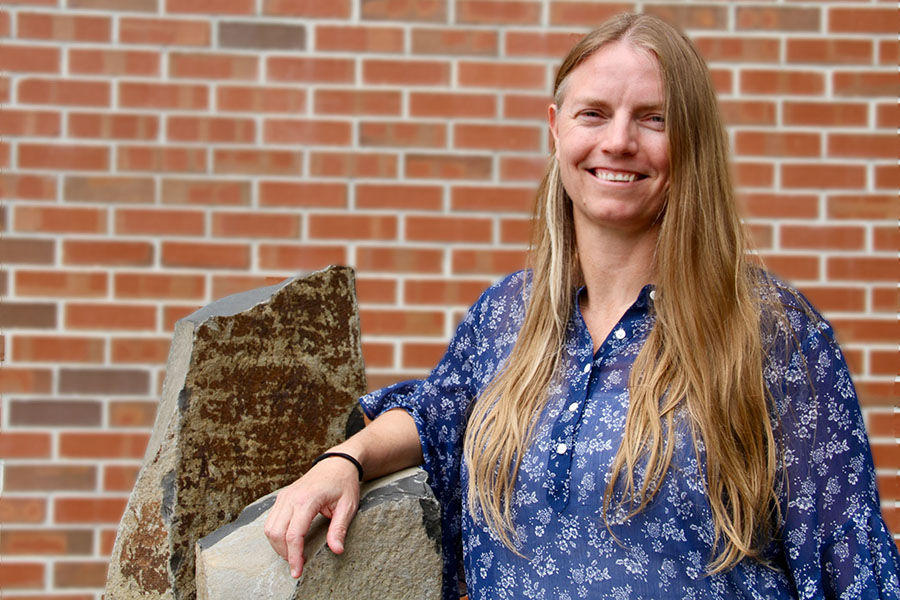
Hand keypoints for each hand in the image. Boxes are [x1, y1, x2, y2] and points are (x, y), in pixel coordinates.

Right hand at [263, 455, 360, 577]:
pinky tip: (288, 542)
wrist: (337, 462)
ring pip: (269, 528)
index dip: (294, 556)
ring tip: (293, 555)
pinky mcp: (282, 497)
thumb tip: (337, 550)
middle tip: (297, 566)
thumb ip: (339, 529)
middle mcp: (291, 497)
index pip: (294, 534)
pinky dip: (275, 535)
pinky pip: (271, 520)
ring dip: (278, 546)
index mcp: (307, 499)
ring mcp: (284, 496)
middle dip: (284, 554)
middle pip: (276, 533)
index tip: (297, 571)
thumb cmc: (344, 483)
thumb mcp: (348, 506)